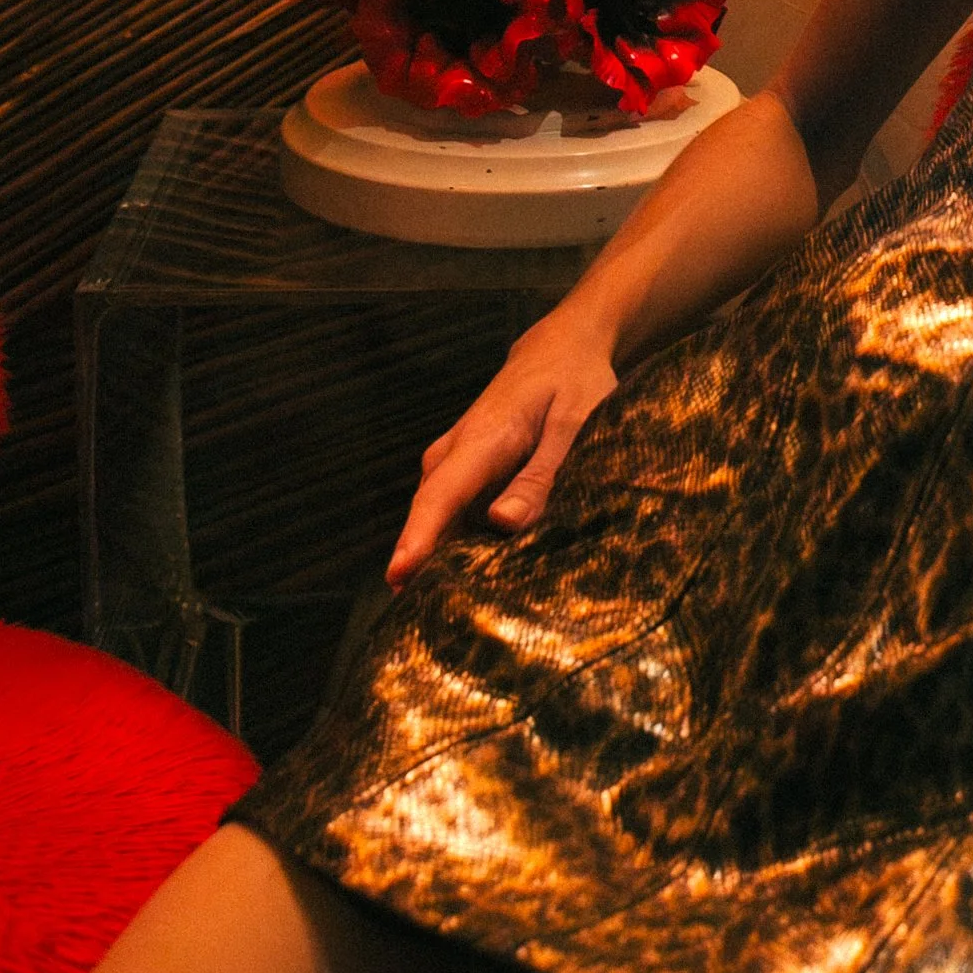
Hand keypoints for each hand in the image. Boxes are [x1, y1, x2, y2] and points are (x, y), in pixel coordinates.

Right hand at [386, 305, 618, 585]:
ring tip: (440, 613)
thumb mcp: (575, 423)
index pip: (440, 496)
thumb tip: (503, 524)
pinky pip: (449, 511)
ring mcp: (453, 460)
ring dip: (435, 557)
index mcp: (482, 439)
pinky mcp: (462, 470)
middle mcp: (455, 451)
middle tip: (423, 623)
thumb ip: (540, 474)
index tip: (397, 578)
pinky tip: (463, 578)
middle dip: (420, 566)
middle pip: (429, 515)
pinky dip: (452, 541)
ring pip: (436, 516)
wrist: (561, 348)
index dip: (418, 540)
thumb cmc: (574, 383)